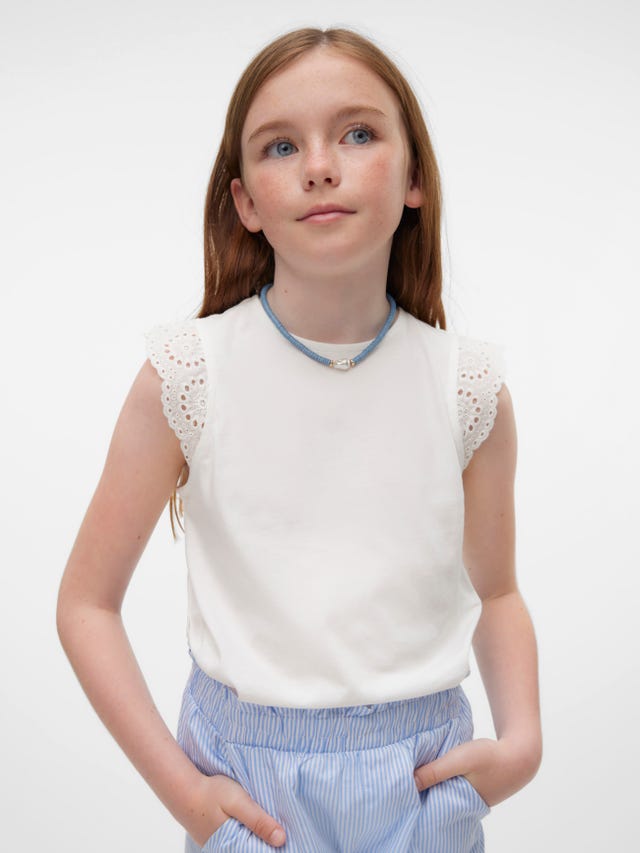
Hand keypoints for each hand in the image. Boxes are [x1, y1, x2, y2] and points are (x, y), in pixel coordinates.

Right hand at [185, 772, 285, 847]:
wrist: (184, 790)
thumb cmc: (212, 794)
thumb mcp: (239, 802)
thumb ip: (259, 821)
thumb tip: (281, 840)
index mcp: (233, 847)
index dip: (272, 848)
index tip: (284, 838)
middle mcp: (226, 851)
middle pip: (252, 850)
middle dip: (265, 843)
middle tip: (278, 829)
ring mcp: (220, 848)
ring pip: (245, 847)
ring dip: (255, 839)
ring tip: (268, 826)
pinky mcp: (217, 841)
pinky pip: (237, 843)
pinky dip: (246, 837)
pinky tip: (252, 826)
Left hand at [413, 736, 539, 807]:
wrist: (520, 752)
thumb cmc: (490, 757)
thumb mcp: (458, 760)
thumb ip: (434, 771)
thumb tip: (408, 782)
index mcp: (461, 806)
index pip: (432, 809)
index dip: (418, 802)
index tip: (402, 794)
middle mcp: (466, 807)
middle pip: (438, 802)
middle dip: (424, 795)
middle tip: (405, 784)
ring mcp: (473, 798)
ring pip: (446, 793)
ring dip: (436, 785)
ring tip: (419, 777)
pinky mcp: (476, 788)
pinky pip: (455, 787)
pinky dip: (446, 781)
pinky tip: (439, 772)